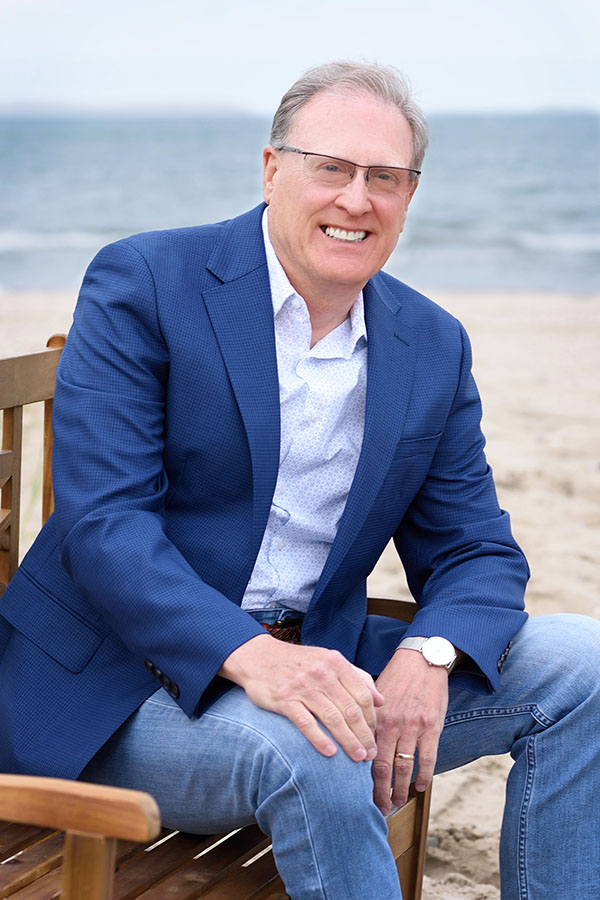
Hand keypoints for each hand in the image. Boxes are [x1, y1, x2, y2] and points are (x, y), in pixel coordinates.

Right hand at [219, 634, 383, 761]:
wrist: (259, 657)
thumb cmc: (299, 662)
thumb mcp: (328, 660)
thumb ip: (356, 677)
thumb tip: (381, 700)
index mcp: (336, 662)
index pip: (363, 694)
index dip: (372, 718)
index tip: (375, 735)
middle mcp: (322, 673)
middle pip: (351, 709)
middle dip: (364, 734)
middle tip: (371, 754)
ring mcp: (303, 686)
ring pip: (333, 718)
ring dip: (348, 740)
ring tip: (358, 757)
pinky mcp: (285, 699)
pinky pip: (306, 723)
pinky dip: (320, 739)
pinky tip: (330, 753)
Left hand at [372, 649, 448, 814]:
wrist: (422, 659)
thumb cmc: (397, 677)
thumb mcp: (376, 694)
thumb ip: (368, 717)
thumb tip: (356, 739)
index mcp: (376, 717)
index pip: (366, 754)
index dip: (362, 778)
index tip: (359, 794)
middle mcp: (392, 724)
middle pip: (383, 767)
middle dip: (380, 791)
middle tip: (378, 809)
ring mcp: (413, 726)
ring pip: (404, 766)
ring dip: (401, 789)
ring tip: (397, 803)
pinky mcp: (432, 726)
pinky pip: (428, 758)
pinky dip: (424, 776)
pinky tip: (420, 787)